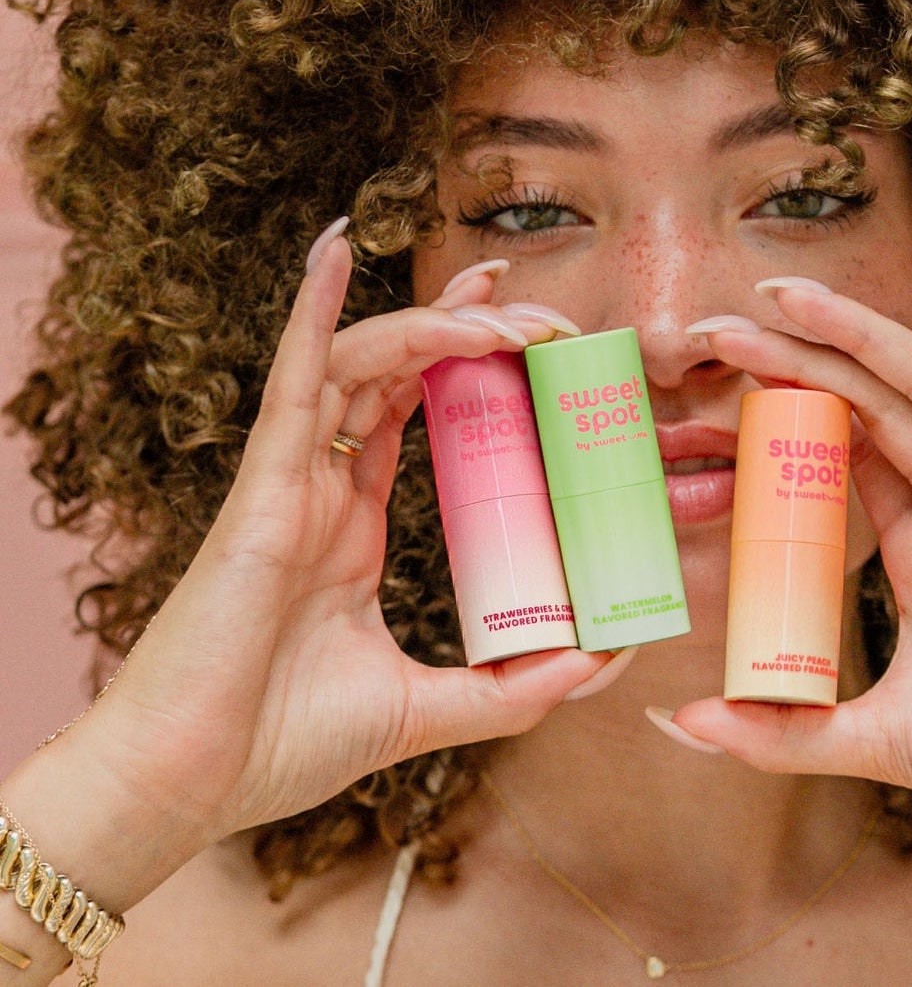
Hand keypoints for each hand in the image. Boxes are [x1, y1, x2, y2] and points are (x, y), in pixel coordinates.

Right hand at [41, 232, 612, 868]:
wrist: (184, 790)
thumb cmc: (276, 745)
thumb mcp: (421, 709)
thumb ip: (506, 692)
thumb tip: (597, 664)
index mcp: (350, 521)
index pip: (416, 405)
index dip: (465, 358)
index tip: (533, 330)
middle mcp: (321, 485)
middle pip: (399, 368)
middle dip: (467, 323)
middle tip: (541, 309)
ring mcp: (290, 480)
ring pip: (362, 362)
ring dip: (432, 322)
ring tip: (498, 305)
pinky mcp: (263, 492)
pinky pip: (292, 383)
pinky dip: (315, 314)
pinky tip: (338, 251)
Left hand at [671, 237, 911, 855]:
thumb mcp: (871, 738)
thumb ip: (779, 729)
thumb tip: (679, 722)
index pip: (843, 448)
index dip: (784, 404)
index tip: (718, 373)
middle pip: (869, 402)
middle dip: (798, 355)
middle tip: (720, 322)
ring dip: (862, 333)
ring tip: (790, 292)